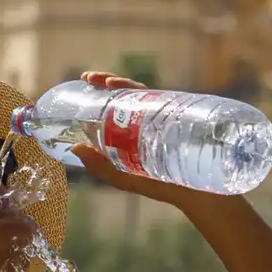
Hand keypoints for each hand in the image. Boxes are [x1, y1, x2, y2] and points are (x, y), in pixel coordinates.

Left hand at [69, 71, 216, 206]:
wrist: (198, 193)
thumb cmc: (162, 185)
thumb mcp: (124, 177)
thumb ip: (100, 166)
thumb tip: (73, 148)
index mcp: (132, 128)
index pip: (113, 102)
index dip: (100, 88)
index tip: (86, 79)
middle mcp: (147, 117)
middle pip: (126, 91)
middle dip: (108, 80)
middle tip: (91, 78)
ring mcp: (164, 115)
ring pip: (142, 91)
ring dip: (124, 83)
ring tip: (108, 83)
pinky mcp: (180, 117)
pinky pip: (165, 99)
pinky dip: (150, 93)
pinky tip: (137, 91)